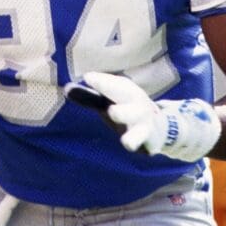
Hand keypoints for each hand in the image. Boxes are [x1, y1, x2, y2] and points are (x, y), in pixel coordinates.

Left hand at [80, 72, 220, 161]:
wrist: (159, 125)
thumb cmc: (126, 109)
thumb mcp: (108, 101)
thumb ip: (89, 97)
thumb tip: (66, 89)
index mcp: (127, 92)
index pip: (114, 85)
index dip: (102, 82)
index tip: (88, 77)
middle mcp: (137, 106)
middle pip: (129, 105)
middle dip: (121, 108)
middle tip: (110, 110)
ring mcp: (144, 124)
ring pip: (139, 130)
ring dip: (132, 135)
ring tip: (125, 142)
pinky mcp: (149, 140)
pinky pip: (145, 144)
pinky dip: (141, 145)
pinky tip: (136, 148)